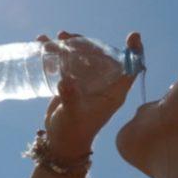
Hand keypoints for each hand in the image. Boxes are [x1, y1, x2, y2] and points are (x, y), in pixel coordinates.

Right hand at [35, 30, 143, 160]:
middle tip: (66, 36)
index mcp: (113, 92)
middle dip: (87, 42)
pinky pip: (68, 63)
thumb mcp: (73, 114)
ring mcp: (87, 82)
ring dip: (70, 45)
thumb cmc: (72, 131)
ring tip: (54, 38)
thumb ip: (70, 98)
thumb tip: (65, 80)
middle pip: (102, 55)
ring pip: (83, 56)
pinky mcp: (73, 82)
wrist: (60, 141)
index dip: (134, 51)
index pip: (130, 68)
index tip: (133, 35)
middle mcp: (103, 84)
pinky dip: (58, 53)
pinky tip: (43, 45)